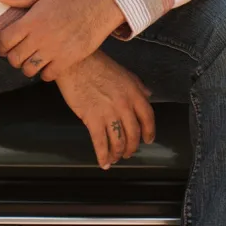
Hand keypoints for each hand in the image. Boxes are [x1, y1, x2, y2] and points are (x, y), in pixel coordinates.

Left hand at [0, 0, 124, 80]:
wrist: (99, 6)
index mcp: (32, 21)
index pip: (5, 40)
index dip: (1, 46)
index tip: (4, 46)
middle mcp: (40, 38)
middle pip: (15, 58)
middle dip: (13, 57)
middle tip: (18, 52)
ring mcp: (54, 51)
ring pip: (29, 70)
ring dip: (27, 66)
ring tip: (32, 59)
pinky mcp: (67, 60)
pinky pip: (47, 76)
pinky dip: (44, 73)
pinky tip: (47, 64)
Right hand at [55, 52, 154, 169]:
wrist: (76, 62)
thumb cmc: (97, 64)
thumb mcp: (123, 72)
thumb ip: (137, 85)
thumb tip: (148, 95)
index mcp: (133, 92)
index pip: (148, 117)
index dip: (149, 131)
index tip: (148, 140)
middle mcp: (124, 104)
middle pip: (134, 134)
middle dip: (132, 147)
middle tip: (128, 153)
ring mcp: (109, 113)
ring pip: (119, 141)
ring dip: (118, 153)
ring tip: (116, 158)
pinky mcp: (92, 119)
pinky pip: (100, 143)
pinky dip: (103, 156)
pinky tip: (103, 163)